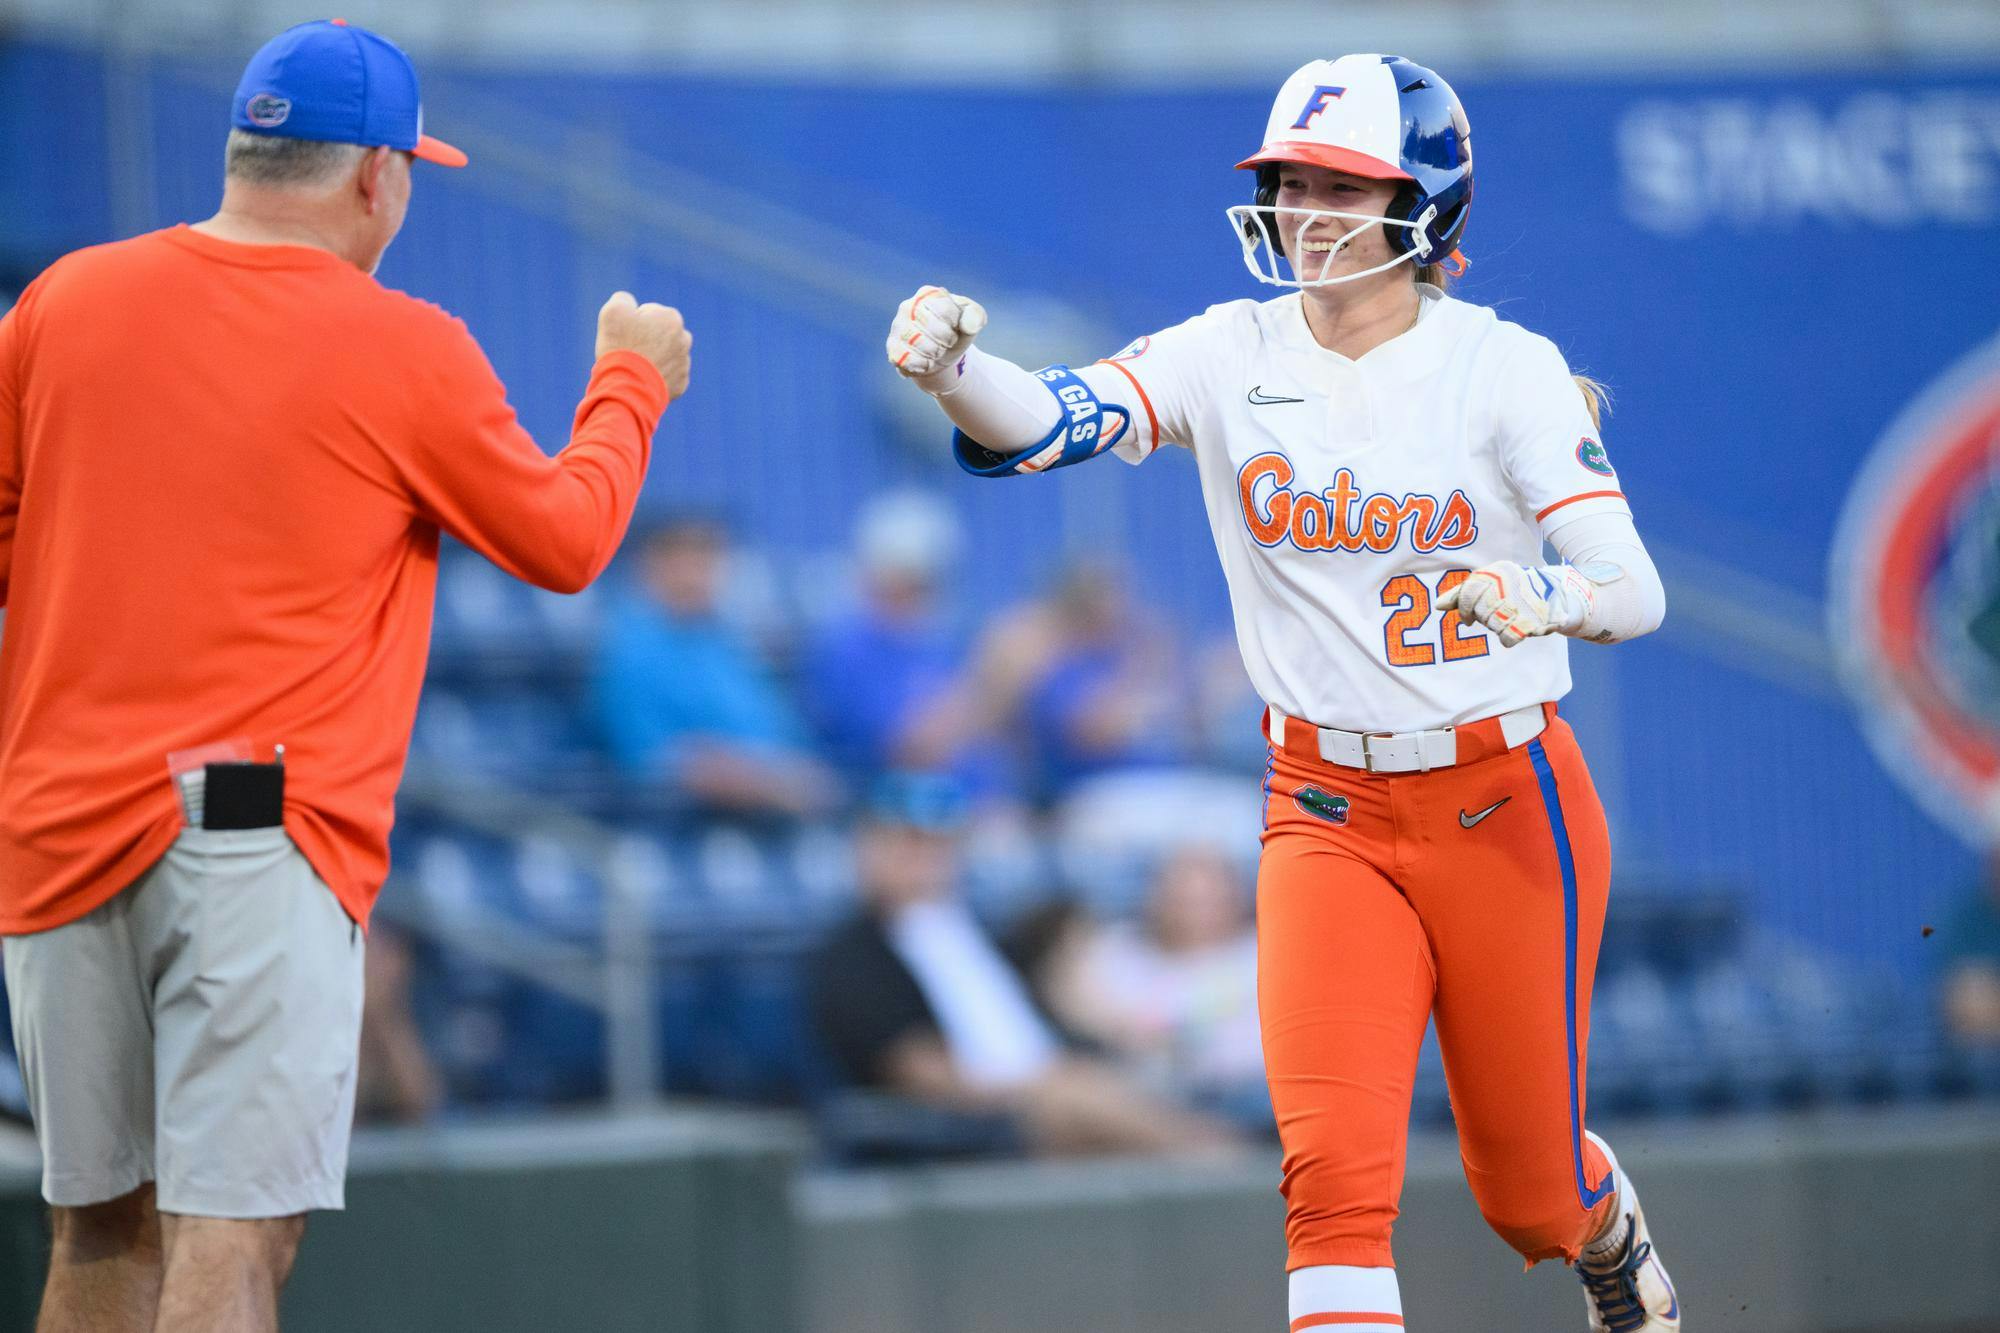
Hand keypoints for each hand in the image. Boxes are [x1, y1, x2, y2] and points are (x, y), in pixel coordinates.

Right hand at [597, 291, 691, 397]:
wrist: (628, 388)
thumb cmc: (621, 347)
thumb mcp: (614, 311)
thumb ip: (623, 299)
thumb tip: (629, 302)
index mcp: (671, 318)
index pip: (647, 313)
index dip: (631, 322)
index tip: (624, 335)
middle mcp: (684, 339)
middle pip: (658, 334)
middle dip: (646, 339)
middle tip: (628, 351)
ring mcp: (684, 363)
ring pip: (664, 355)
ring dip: (652, 358)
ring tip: (635, 367)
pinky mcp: (681, 384)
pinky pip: (667, 376)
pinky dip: (655, 377)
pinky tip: (643, 380)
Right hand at [887, 285, 985, 384]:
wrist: (942, 355)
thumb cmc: (956, 331)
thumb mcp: (972, 320)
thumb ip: (975, 316)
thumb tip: (968, 325)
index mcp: (929, 294)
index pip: (944, 309)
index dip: (954, 325)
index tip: (955, 328)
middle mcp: (908, 307)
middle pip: (929, 326)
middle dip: (944, 340)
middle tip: (946, 343)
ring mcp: (897, 327)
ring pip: (915, 342)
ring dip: (933, 353)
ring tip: (936, 353)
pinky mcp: (892, 347)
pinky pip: (904, 358)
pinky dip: (920, 365)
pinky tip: (925, 363)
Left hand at [1435, 560, 1592, 647]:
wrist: (1561, 596)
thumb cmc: (1518, 591)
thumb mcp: (1493, 584)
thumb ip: (1464, 593)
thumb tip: (1437, 605)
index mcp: (1498, 571)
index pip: (1470, 591)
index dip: (1464, 608)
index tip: (1467, 618)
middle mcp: (1510, 583)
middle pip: (1481, 611)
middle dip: (1485, 619)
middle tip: (1497, 617)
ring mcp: (1522, 601)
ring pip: (1493, 625)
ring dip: (1499, 627)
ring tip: (1512, 619)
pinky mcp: (1533, 620)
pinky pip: (1507, 638)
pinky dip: (1510, 638)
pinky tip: (1518, 630)